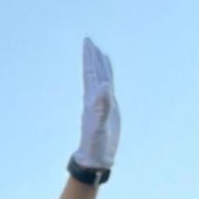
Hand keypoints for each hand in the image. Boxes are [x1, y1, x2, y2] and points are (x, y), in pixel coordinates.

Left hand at [72, 38, 119, 169]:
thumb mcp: (99, 123)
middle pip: (94, 73)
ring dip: (101, 66)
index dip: (89, 59)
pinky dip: (109, 80)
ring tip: (100, 53)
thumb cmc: (95, 142)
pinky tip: (108, 78)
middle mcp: (95, 98)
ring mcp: (102, 103)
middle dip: (92, 57)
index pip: (90, 74)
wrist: (96, 156)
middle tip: (89, 41)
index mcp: (91, 99)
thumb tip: (104, 85)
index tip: (88, 43)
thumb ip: (102, 104)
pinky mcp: (110, 109)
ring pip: (102, 80)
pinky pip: (109, 89)